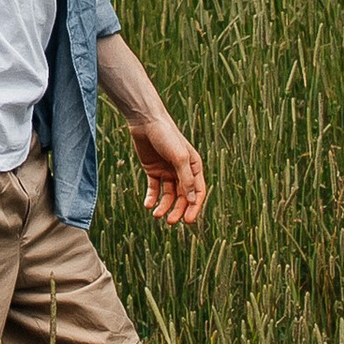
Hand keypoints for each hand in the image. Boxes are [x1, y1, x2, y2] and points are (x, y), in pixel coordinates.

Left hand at [127, 111, 206, 225]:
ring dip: (164, 206)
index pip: (197, 192)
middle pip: (183, 196)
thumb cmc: (167, 136)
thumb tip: (192, 201)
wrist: (145, 121)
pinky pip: (154, 188)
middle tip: (170, 222)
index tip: (187, 221)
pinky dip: (152, 198)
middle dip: (178, 210)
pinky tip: (148, 205)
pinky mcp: (153, 170)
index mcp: (194, 167)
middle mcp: (182, 171)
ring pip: (168, 195)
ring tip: (156, 214)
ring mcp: (167, 171)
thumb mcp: (179, 158)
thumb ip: (185, 179)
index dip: (194, 207)